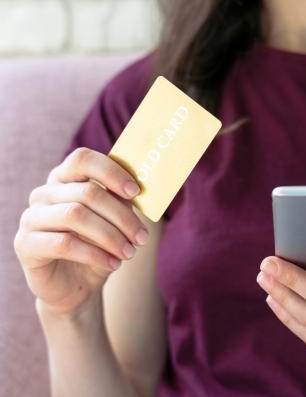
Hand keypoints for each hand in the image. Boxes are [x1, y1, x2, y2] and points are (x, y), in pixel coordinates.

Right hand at [13, 147, 148, 315]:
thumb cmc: (97, 247)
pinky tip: (113, 264)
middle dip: (121, 216)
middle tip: (142, 237)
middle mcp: (44, 193)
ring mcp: (31, 217)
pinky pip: (63, 243)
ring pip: (75, 216)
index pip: (83, 159)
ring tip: (129, 253)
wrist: (74, 285)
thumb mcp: (113, 222)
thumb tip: (139, 189)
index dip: (110, 172)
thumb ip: (120, 201)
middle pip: (87, 192)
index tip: (135, 191)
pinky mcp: (25, 244)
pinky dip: (95, 254)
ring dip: (110, 236)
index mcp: (65, 179)